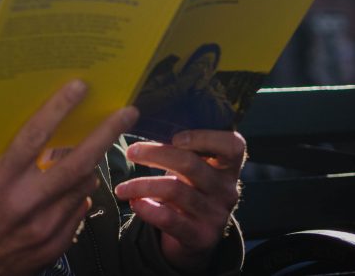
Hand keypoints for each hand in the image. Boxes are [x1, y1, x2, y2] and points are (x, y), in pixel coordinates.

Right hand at [0, 80, 137, 275]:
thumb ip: (4, 152)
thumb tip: (37, 122)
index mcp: (1, 179)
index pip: (35, 137)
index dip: (58, 109)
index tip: (79, 87)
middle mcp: (25, 202)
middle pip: (76, 162)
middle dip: (105, 134)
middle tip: (127, 112)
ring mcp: (45, 226)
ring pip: (84, 185)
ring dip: (89, 165)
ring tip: (88, 153)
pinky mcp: (56, 244)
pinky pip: (79, 208)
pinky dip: (77, 194)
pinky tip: (68, 189)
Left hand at [114, 130, 245, 273]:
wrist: (194, 236)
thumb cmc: (190, 189)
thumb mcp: (193, 168)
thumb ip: (182, 148)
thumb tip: (141, 118)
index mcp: (228, 167)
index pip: (233, 145)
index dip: (205, 137)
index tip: (175, 137)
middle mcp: (227, 189)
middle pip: (191, 164)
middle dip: (155, 154)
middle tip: (131, 151)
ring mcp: (216, 214)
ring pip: (174, 190)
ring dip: (141, 185)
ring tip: (121, 187)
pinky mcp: (201, 236)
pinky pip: (170, 219)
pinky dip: (147, 209)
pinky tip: (133, 202)